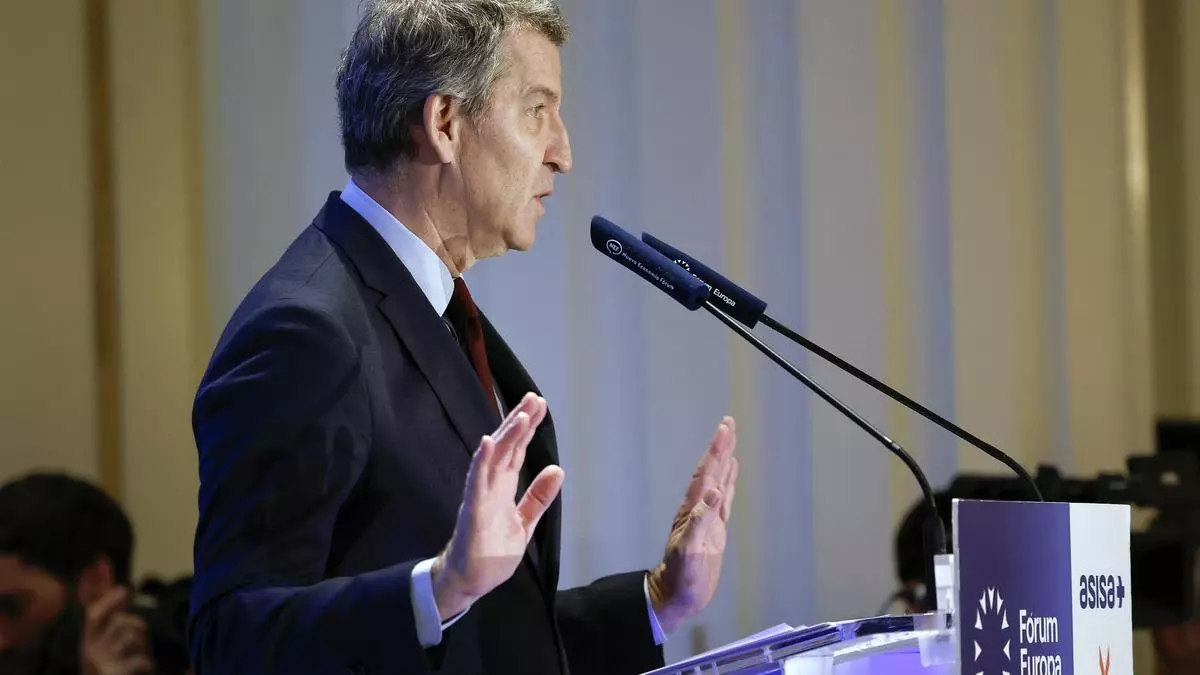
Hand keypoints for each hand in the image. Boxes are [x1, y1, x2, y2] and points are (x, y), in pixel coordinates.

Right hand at [81, 587, 152, 674]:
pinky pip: (141, 659)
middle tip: (138, 636)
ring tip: (136, 654)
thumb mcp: (101, 643)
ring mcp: (105, 662)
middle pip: (121, 622)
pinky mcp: (117, 673)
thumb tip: (119, 589)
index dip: (107, 601)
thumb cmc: (106, 664)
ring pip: (133, 638)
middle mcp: (92, 650)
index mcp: (87, 641)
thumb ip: (108, 618)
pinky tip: (142, 667)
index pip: (93, 615)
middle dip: (135, 625)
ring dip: (142, 645)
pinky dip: (146, 663)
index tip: (123, 589)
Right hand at [431, 393, 564, 619]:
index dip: (528, 428)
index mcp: (504, 486)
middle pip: (506, 447)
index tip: (540, 405)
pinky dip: (481, 462)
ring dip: (506, 436)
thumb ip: (539, 497)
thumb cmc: (493, 550)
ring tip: (521, 415)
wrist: (470, 581)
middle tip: (534, 399)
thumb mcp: (525, 522)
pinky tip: (487, 442)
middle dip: (520, 422)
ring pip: (493, 459)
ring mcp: (480, 496)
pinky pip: (476, 483)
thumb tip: (558, 469)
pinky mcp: (473, 511)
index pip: (517, 450)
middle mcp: (491, 485)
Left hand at [648, 416, 738, 633]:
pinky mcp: (714, 530)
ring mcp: (707, 518)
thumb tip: (713, 492)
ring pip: (718, 482)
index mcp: (693, 509)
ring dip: (724, 461)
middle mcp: (699, 509)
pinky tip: (730, 474)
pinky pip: (723, 500)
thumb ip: (700, 521)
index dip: (716, 450)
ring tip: (730, 440)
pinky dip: (728, 483)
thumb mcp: (689, 550)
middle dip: (720, 447)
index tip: (725, 428)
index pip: (706, 473)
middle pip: (711, 471)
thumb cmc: (680, 576)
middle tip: (729, 423)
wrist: (677, 596)